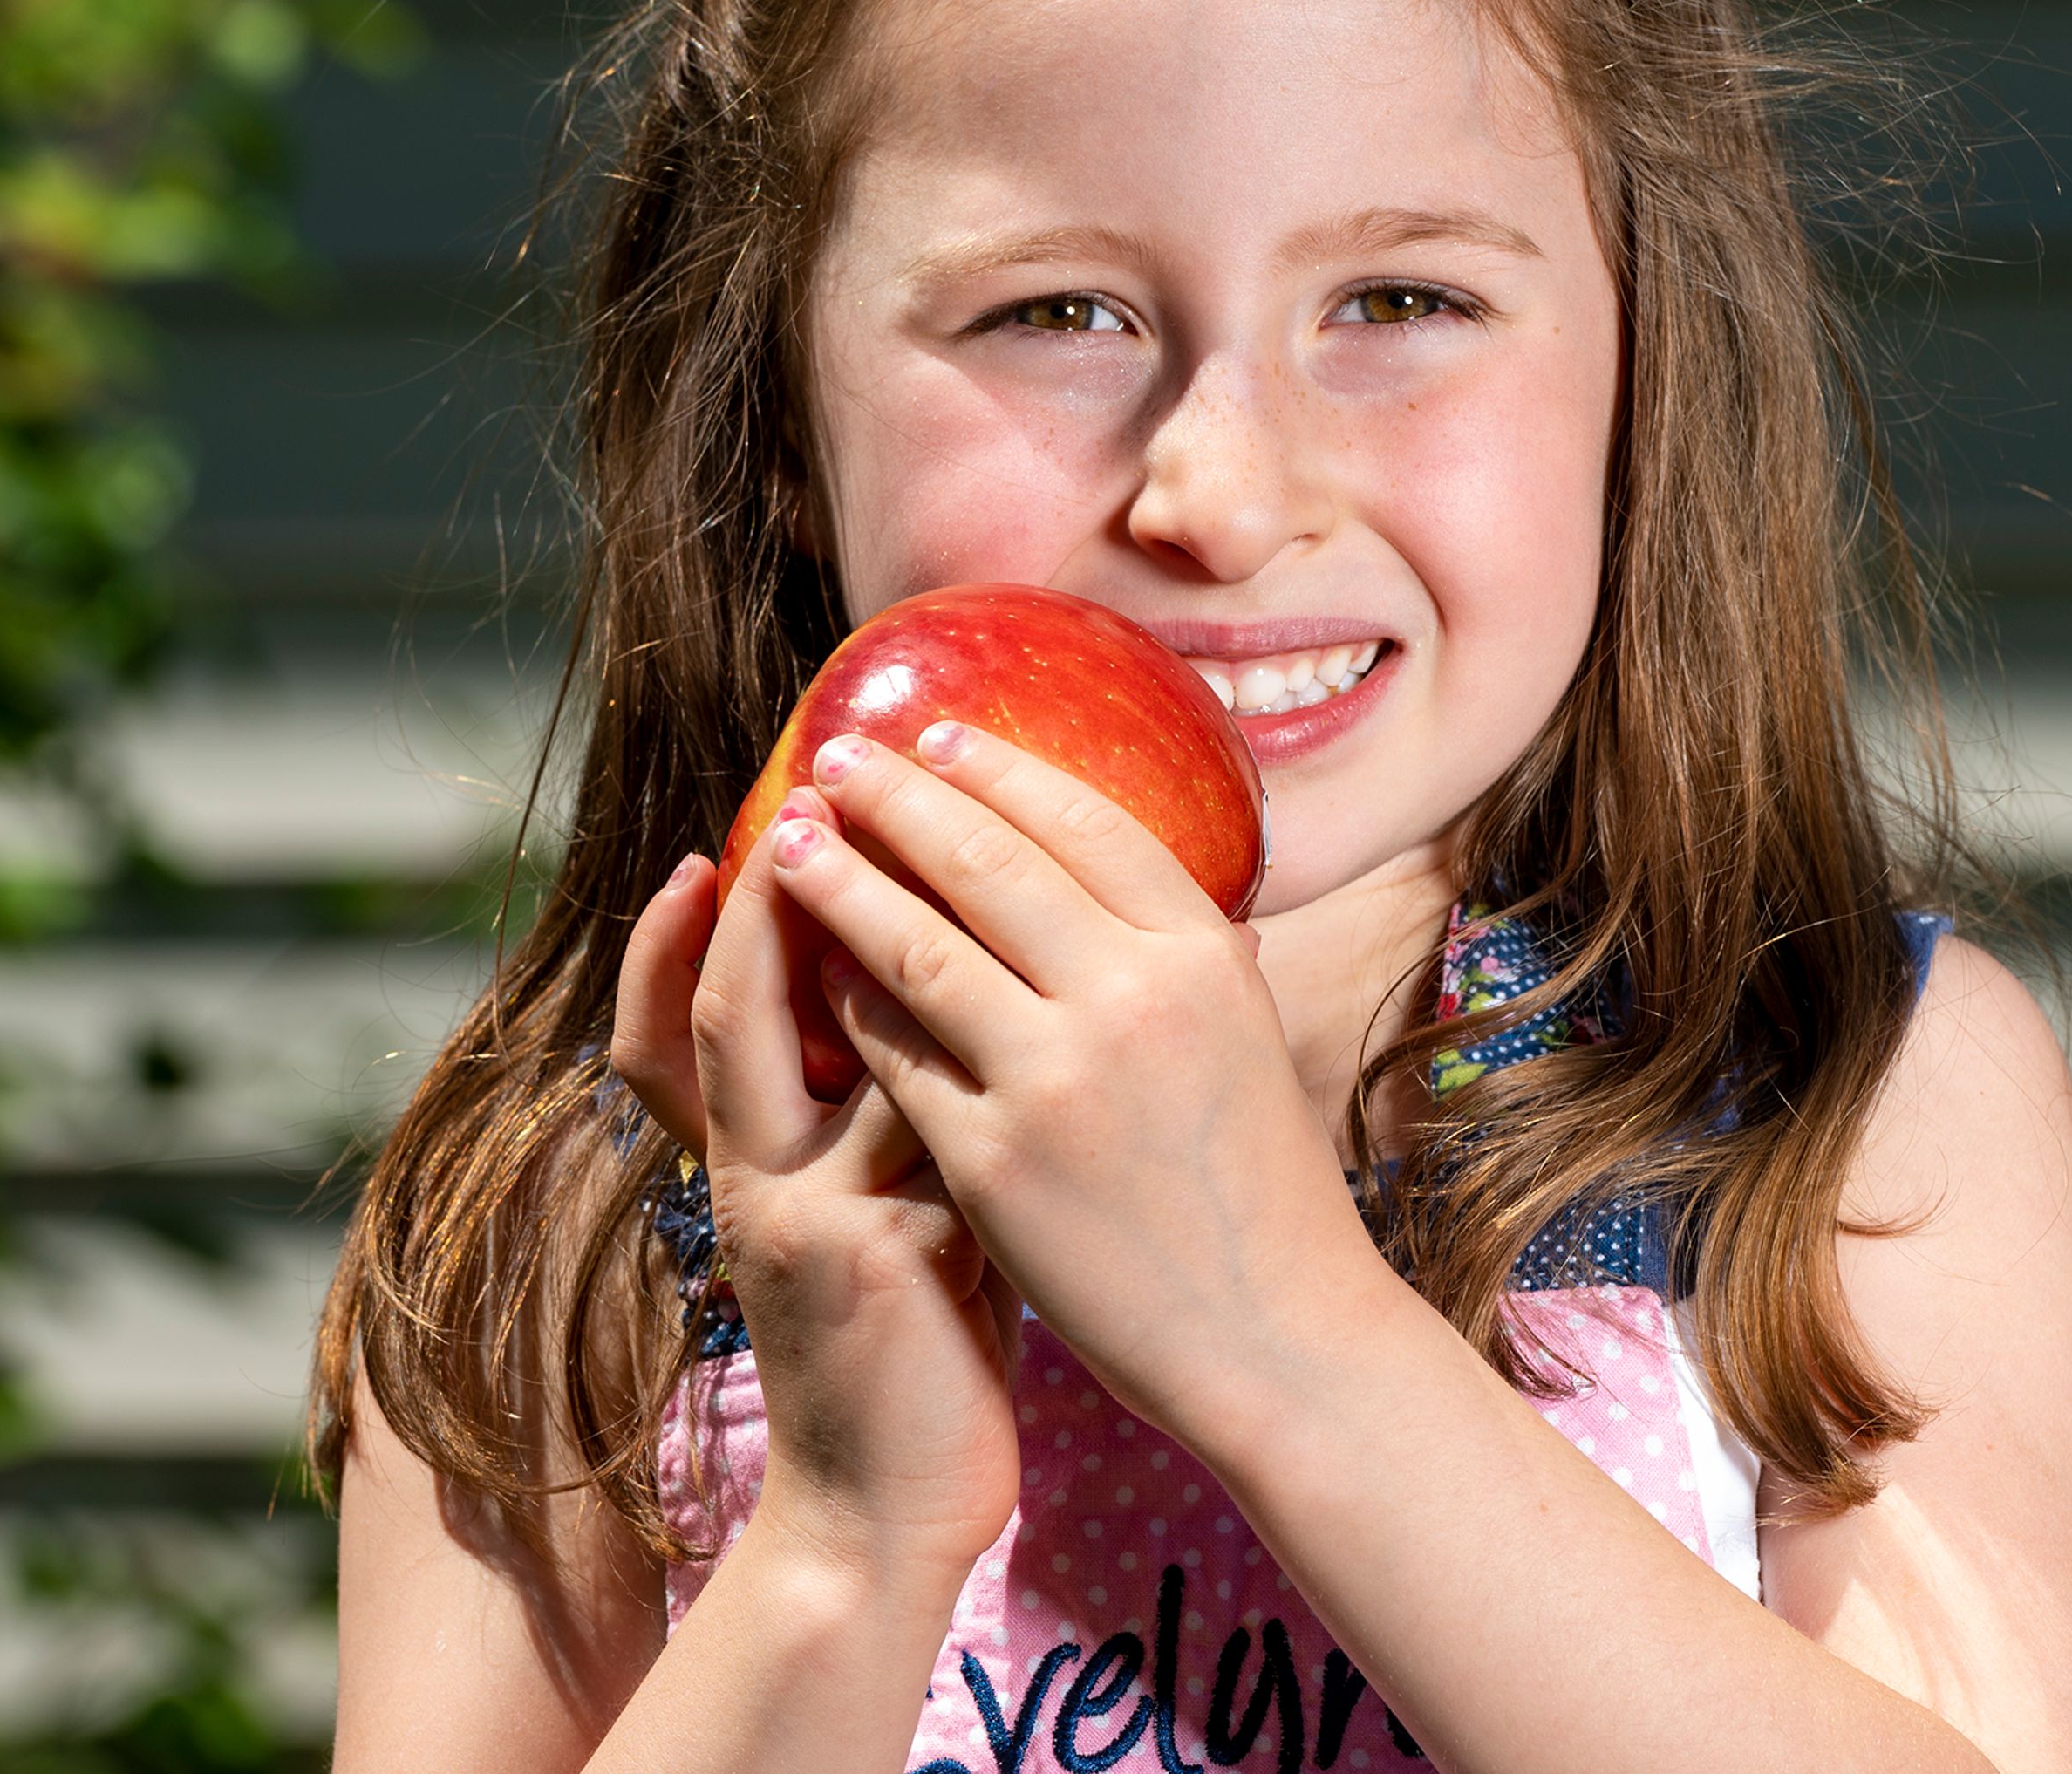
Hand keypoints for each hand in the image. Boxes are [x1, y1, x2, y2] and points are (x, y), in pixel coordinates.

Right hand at [607, 816, 1024, 1581]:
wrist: (888, 1514)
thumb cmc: (907, 1351)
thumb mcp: (874, 1217)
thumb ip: (888, 1114)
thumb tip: (945, 987)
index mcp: (747, 1168)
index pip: (689, 1022)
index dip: (689, 931)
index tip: (733, 838)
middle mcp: (758, 1185)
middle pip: (737, 1010)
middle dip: (776, 898)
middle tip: (813, 801)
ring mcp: (816, 1221)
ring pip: (855, 1052)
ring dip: (898, 952)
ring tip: (938, 856)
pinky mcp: (887, 1259)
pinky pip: (939, 1123)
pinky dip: (991, 1060)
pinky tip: (1054, 998)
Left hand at [757, 727, 1395, 1445]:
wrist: (1279, 1338)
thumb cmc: (1262, 1188)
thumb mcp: (1244, 1035)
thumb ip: (1179, 951)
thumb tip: (1120, 863)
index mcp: (1204, 954)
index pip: (1086, 823)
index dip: (1000, 769)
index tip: (936, 733)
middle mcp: (1135, 997)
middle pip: (987, 860)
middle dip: (897, 796)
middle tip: (835, 758)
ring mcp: (1060, 1077)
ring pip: (919, 945)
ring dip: (842, 880)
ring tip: (792, 841)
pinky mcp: (996, 1159)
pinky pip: (897, 1053)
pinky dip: (847, 1001)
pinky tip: (810, 968)